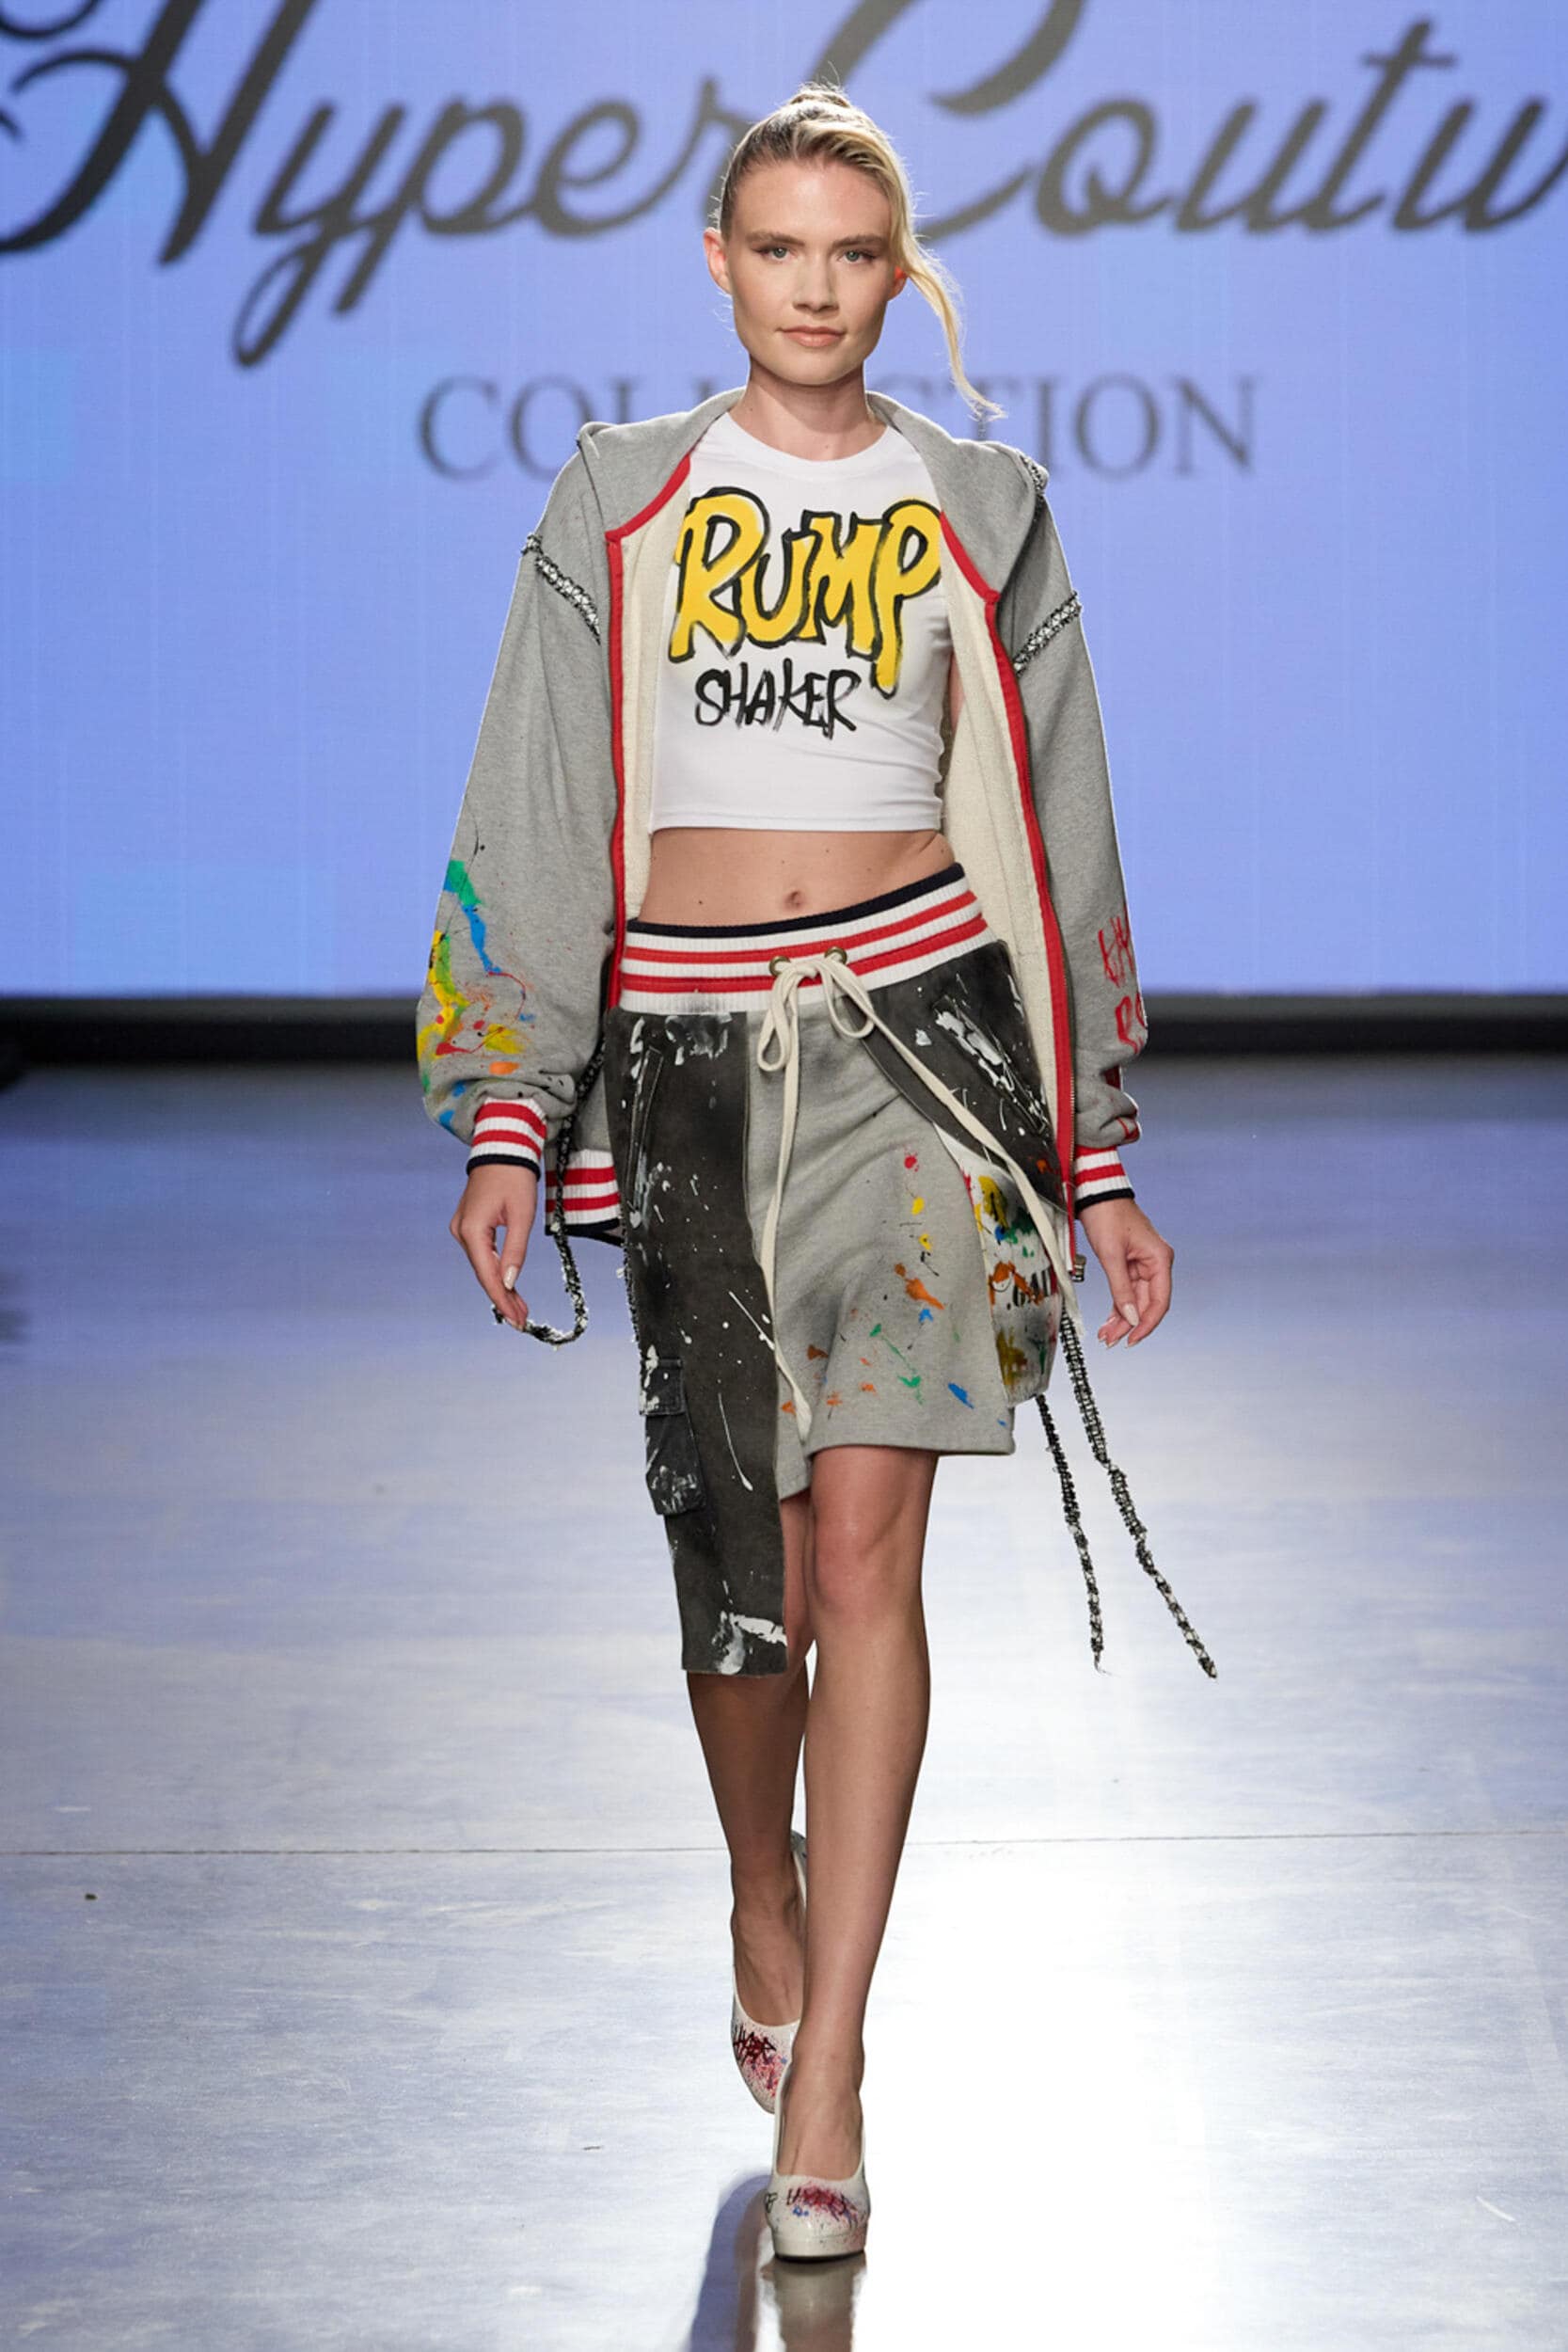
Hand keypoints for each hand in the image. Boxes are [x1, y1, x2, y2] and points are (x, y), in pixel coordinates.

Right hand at [450, 1167, 537, 1329]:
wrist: (503, 1149)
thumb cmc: (515, 1178)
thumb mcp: (522, 1215)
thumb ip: (515, 1250)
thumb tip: (509, 1282)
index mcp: (472, 1230)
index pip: (488, 1275)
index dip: (503, 1300)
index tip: (517, 1320)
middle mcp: (461, 1232)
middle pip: (483, 1273)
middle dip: (503, 1297)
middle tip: (521, 1320)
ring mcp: (462, 1229)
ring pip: (482, 1266)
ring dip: (500, 1286)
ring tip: (519, 1307)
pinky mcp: (469, 1225)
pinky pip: (482, 1254)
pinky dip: (496, 1270)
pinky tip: (508, 1285)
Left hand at [1076, 1195, 1173, 1346]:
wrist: (1096, 1192)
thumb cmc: (1107, 1215)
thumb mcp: (1111, 1255)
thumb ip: (1121, 1288)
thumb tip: (1130, 1318)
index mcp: (1159, 1259)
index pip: (1159, 1302)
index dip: (1146, 1324)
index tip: (1131, 1339)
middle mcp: (1156, 1263)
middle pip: (1146, 1303)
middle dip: (1128, 1324)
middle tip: (1110, 1341)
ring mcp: (1143, 1263)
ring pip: (1135, 1300)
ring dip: (1122, 1318)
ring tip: (1106, 1335)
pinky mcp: (1130, 1263)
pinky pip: (1127, 1290)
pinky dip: (1118, 1305)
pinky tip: (1109, 1320)